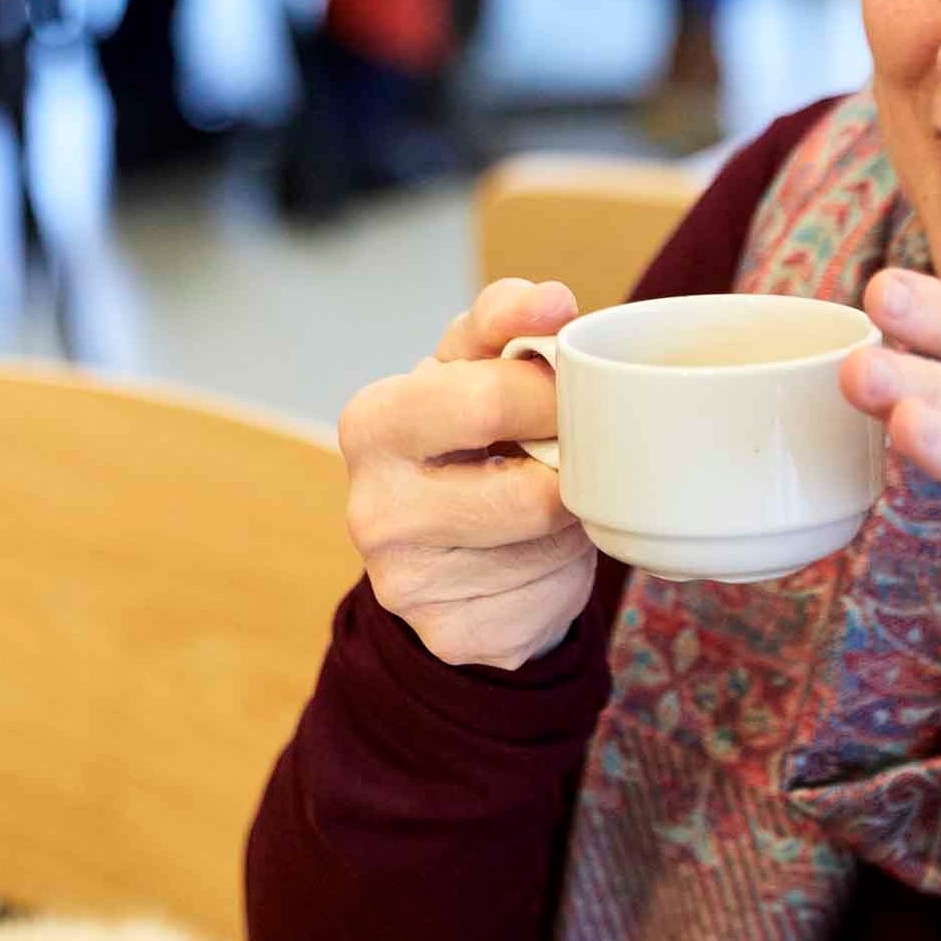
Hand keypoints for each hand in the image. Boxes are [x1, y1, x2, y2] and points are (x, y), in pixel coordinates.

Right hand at [338, 278, 594, 669]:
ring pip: (547, 551)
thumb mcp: (472, 362)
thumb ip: (506, 316)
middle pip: (527, 496)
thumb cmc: (461, 430)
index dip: (554, 397)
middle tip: (566, 458)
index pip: (489, 401)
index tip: (569, 398)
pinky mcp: (452, 638)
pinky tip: (534, 555)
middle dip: (567, 473)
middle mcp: (371, 511)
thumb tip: (552, 302)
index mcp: (371, 423)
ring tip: (544, 504)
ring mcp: (406, 586)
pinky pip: (548, 602)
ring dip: (569, 524)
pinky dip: (561, 575)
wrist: (438, 540)